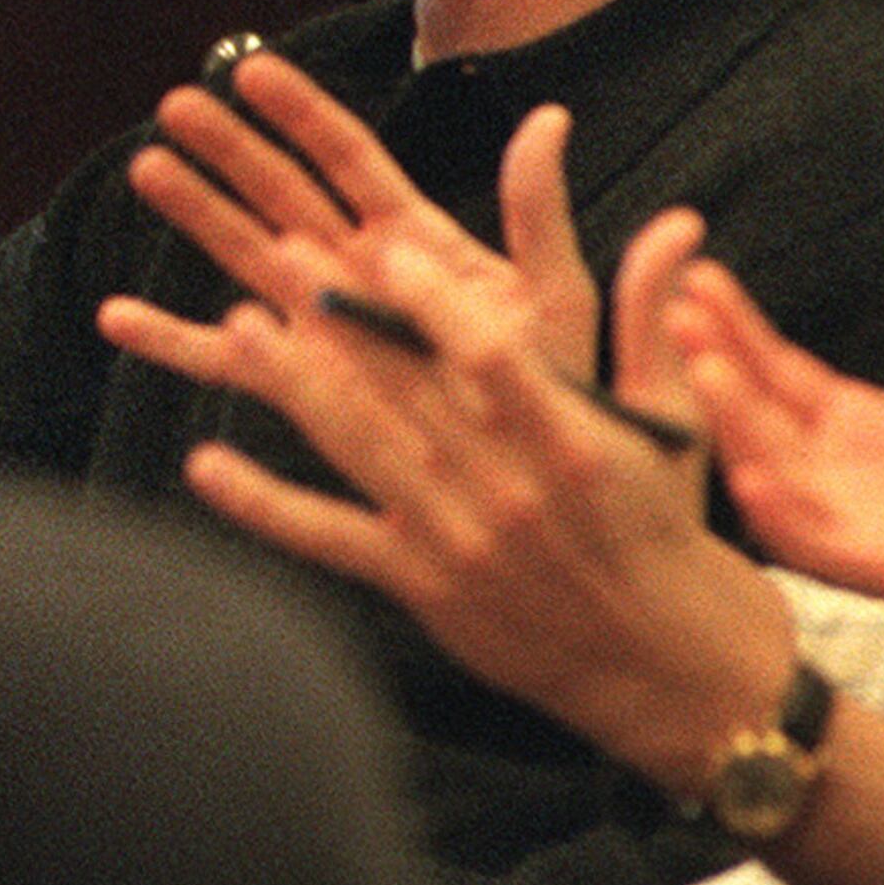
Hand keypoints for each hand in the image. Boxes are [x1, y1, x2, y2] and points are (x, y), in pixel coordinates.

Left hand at [100, 228, 793, 796]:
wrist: (664, 661)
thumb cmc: (664, 527)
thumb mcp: (675, 422)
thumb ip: (652, 320)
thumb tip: (677, 224)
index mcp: (572, 443)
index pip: (492, 357)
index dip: (435, 300)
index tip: (385, 242)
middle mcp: (509, 491)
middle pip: (409, 390)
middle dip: (342, 319)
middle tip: (278, 251)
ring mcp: (456, 541)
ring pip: (361, 450)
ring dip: (295, 387)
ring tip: (237, 325)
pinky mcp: (418, 584)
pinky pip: (326, 539)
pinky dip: (264, 504)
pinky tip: (205, 465)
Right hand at [133, 46, 598, 380]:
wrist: (546, 487)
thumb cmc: (559, 393)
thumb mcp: (555, 298)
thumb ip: (538, 215)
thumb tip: (549, 121)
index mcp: (418, 243)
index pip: (350, 159)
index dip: (301, 113)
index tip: (253, 71)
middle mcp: (359, 275)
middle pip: (284, 195)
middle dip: (229, 149)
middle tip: (175, 105)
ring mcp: (325, 328)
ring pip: (246, 258)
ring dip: (196, 215)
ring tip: (145, 169)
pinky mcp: (303, 387)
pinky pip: (227, 363)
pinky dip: (172, 342)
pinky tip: (120, 320)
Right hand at [671, 201, 883, 682]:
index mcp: (871, 433)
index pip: (781, 374)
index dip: (738, 328)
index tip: (697, 273)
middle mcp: (851, 479)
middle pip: (758, 415)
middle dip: (713, 363)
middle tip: (674, 308)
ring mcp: (867, 527)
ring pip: (772, 473)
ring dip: (733, 426)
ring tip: (701, 368)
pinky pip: (817, 543)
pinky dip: (779, 509)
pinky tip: (752, 470)